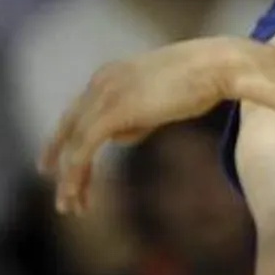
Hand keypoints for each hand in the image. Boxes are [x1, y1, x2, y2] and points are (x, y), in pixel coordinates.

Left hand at [39, 38, 247, 213]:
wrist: (217, 66)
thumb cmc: (200, 82)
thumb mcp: (158, 102)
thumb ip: (136, 118)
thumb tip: (120, 136)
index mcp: (109, 76)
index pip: (77, 113)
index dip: (65, 142)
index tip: (57, 167)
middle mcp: (100, 82)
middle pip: (69, 128)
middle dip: (60, 162)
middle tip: (61, 196)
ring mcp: (105, 94)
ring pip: (74, 143)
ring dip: (70, 179)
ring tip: (71, 207)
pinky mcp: (115, 110)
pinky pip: (85, 148)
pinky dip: (77, 173)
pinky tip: (75, 194)